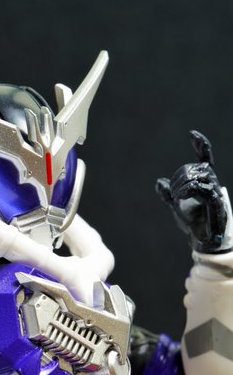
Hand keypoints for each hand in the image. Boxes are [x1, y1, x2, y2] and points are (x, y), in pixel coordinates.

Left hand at [156, 130, 228, 252]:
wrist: (202, 239)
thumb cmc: (193, 223)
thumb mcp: (177, 207)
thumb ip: (169, 195)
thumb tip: (159, 182)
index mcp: (204, 180)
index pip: (205, 157)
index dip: (201, 145)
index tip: (191, 134)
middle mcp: (212, 182)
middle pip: (194, 167)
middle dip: (178, 177)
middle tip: (172, 194)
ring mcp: (215, 191)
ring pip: (196, 175)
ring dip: (180, 185)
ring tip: (176, 197)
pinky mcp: (215, 201)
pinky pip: (200, 187)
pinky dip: (186, 189)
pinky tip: (178, 197)